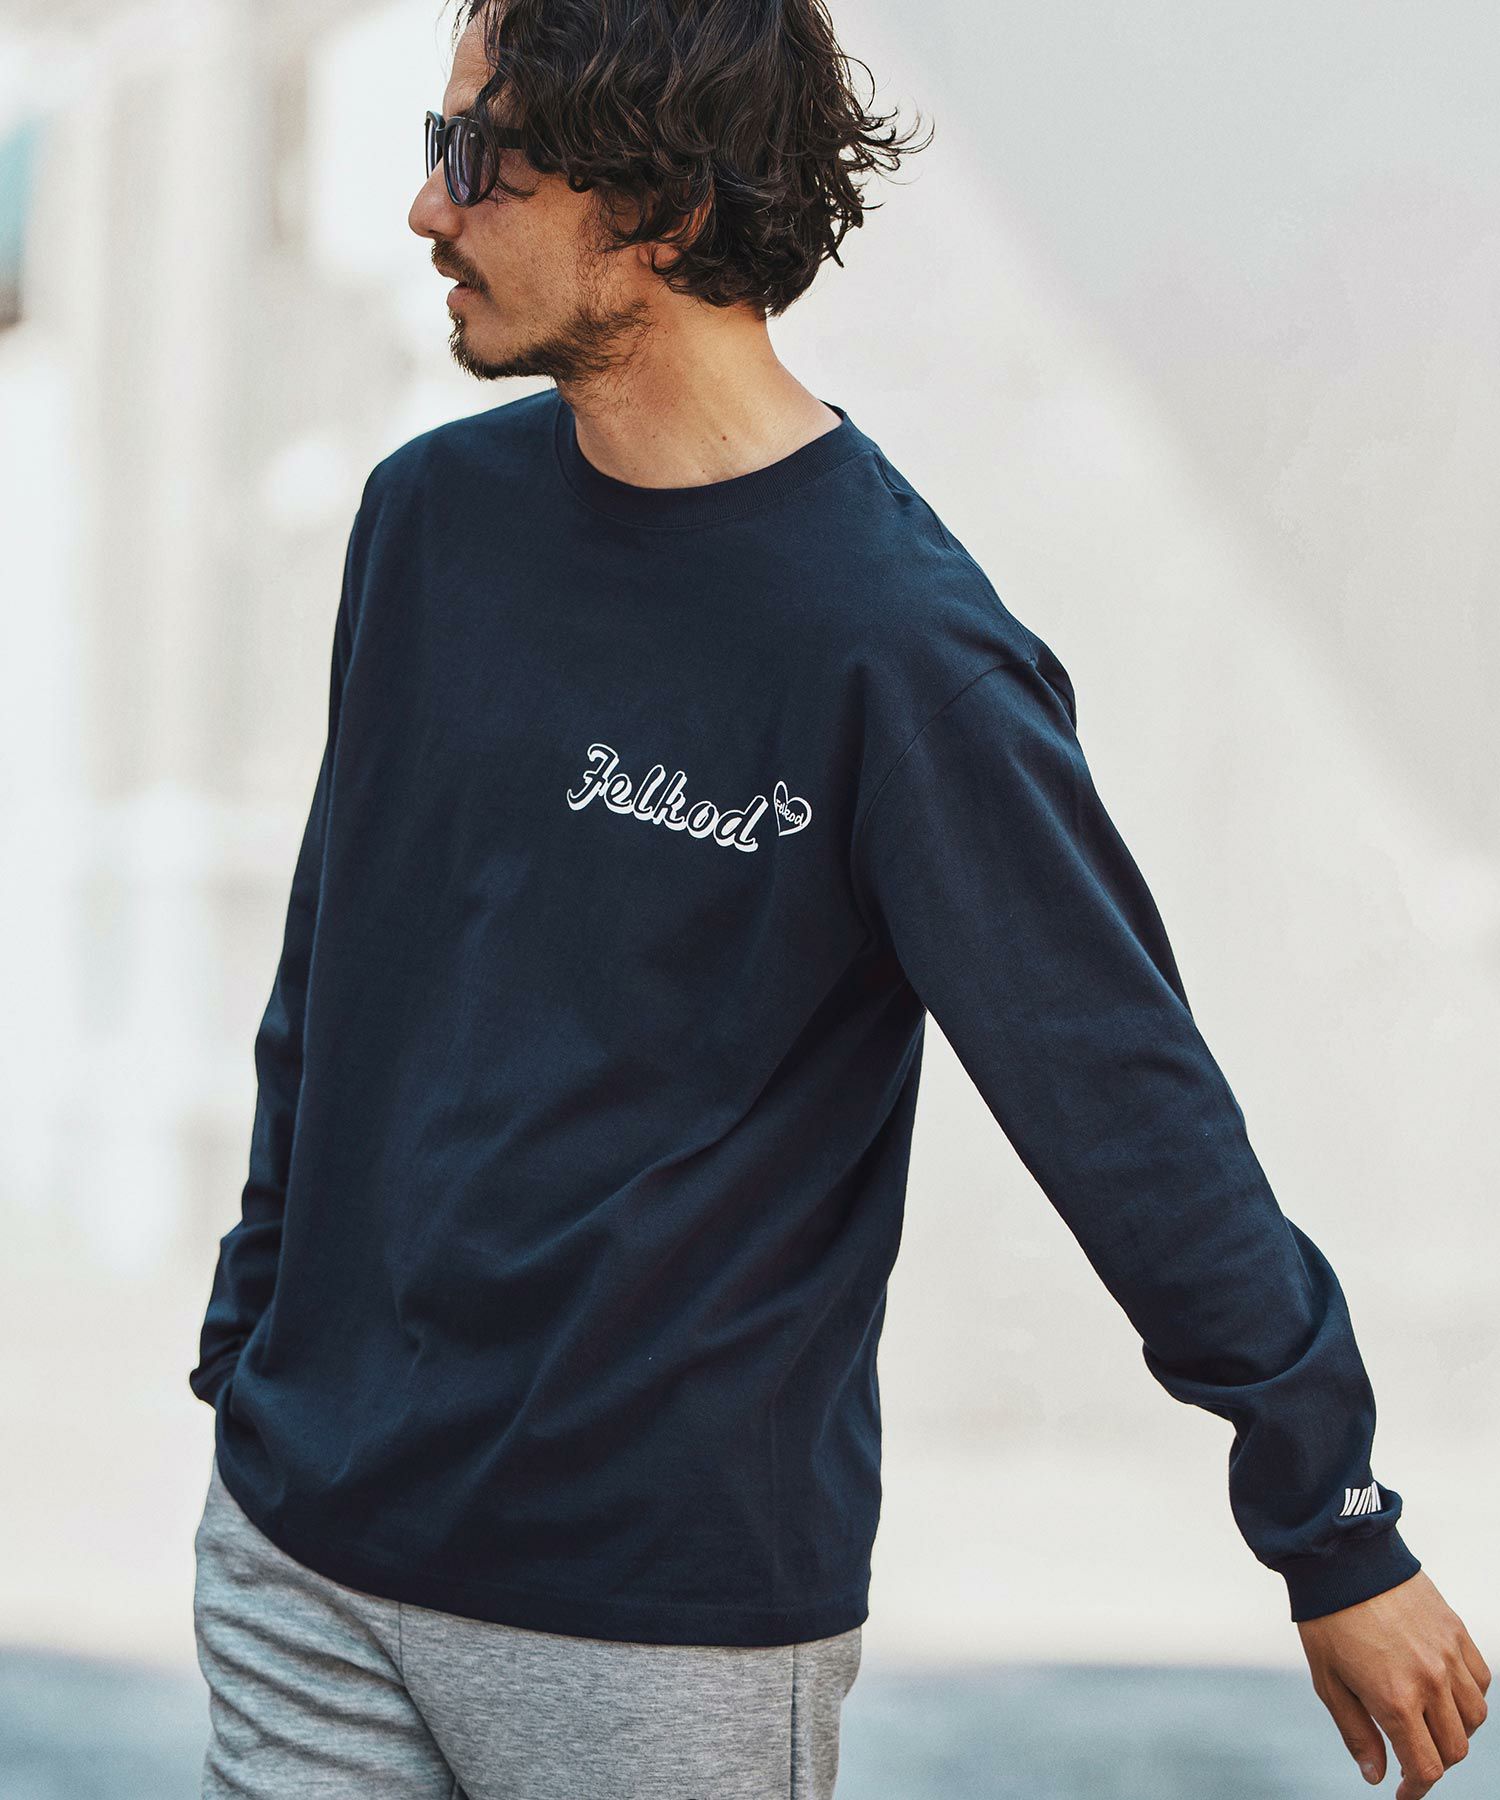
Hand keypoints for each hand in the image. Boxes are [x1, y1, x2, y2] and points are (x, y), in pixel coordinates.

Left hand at [1298, 1570, 1489, 1795]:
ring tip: (1428, 1724)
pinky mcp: (1457, 1632)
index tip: (1405, 1792)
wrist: (1342, 1558)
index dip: (1417, 1789)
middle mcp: (1430, 1682)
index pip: (1427, 1767)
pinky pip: (1480, 1681)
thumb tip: (1377, 1776)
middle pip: (1455, 1748)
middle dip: (1435, 1761)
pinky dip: (1469, 1697)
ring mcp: (1448, 1656)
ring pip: (1475, 1718)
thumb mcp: (1328, 1681)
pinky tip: (1446, 1693)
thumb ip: (1356, 1732)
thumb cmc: (1328, 1620)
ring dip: (1456, 1731)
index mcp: (1395, 1699)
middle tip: (1411, 1755)